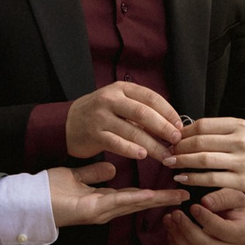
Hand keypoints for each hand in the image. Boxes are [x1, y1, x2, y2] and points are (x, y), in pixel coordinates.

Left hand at [48, 161, 187, 225]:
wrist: (29, 201)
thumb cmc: (49, 191)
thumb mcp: (76, 178)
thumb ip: (93, 173)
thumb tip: (111, 168)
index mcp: (102, 200)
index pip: (132, 195)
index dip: (152, 192)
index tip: (170, 188)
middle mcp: (104, 208)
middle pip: (138, 203)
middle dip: (161, 199)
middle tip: (183, 195)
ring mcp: (99, 211)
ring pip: (132, 204)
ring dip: (154, 200)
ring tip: (174, 196)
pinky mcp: (91, 211)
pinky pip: (115, 203)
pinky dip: (133, 200)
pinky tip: (148, 195)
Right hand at [67, 81, 182, 160]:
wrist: (65, 124)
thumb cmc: (99, 115)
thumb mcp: (118, 104)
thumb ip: (140, 111)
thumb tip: (170, 125)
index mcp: (121, 89)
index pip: (151, 97)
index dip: (168, 112)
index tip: (179, 126)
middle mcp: (110, 100)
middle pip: (144, 113)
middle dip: (163, 128)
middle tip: (176, 141)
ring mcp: (100, 117)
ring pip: (132, 131)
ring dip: (152, 145)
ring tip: (165, 155)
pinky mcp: (93, 134)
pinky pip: (117, 143)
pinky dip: (131, 150)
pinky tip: (143, 156)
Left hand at [163, 188, 244, 244]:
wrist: (242, 223)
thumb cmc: (238, 207)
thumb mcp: (236, 196)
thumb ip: (221, 198)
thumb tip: (205, 202)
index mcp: (241, 234)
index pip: (221, 230)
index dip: (205, 219)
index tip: (193, 206)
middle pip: (204, 244)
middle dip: (186, 228)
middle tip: (176, 213)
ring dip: (177, 236)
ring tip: (169, 219)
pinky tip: (171, 231)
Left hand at [164, 117, 244, 197]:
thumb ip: (223, 131)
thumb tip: (190, 132)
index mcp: (239, 125)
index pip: (202, 125)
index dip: (183, 132)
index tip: (173, 138)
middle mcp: (240, 140)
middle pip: (199, 141)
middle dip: (178, 147)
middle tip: (166, 151)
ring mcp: (241, 161)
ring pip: (202, 159)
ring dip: (181, 162)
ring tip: (170, 164)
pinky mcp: (242, 181)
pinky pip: (210, 179)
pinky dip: (192, 178)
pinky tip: (182, 178)